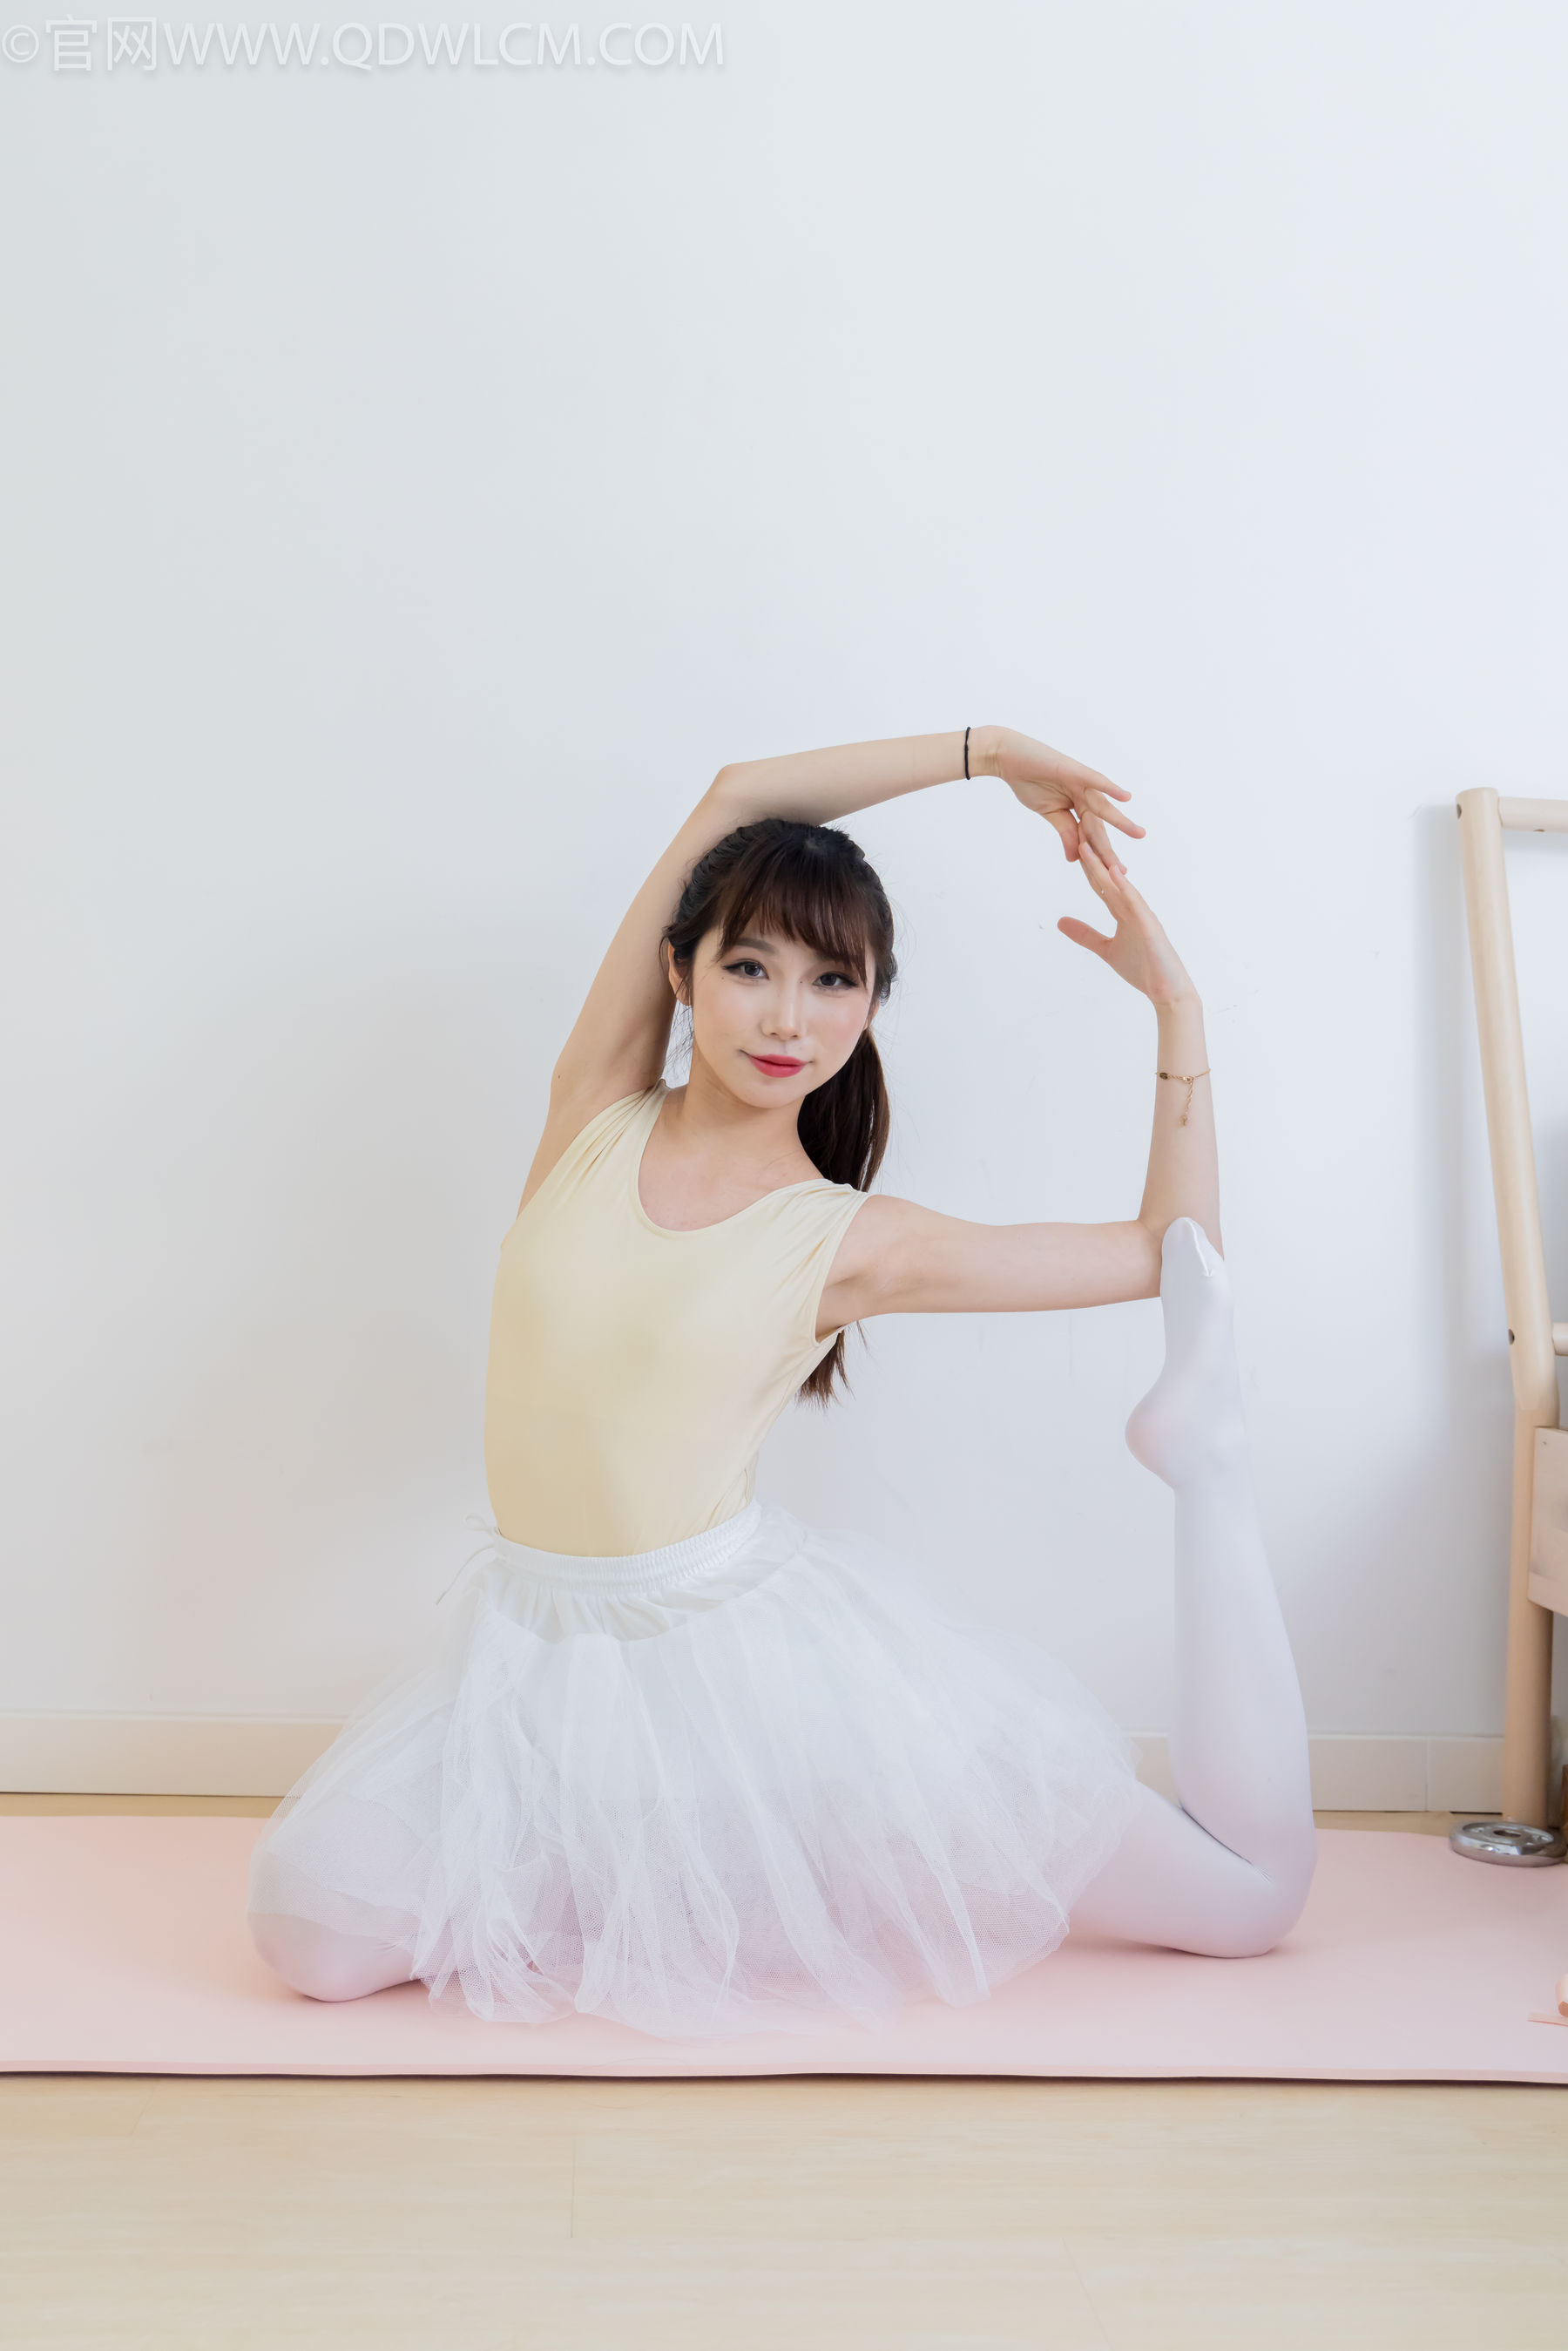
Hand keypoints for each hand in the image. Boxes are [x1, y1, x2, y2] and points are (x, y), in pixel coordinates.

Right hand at [990, 728, 1144, 870]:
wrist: (1008, 758)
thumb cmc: (1028, 781)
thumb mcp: (1049, 813)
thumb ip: (1065, 832)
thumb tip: (1076, 858)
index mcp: (1077, 807)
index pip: (1089, 837)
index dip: (1097, 857)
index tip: (1107, 878)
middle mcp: (1083, 795)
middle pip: (1098, 827)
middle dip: (1108, 850)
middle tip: (1122, 871)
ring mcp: (1080, 783)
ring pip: (1102, 807)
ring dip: (1120, 821)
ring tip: (1138, 834)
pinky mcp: (1074, 771)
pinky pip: (1095, 780)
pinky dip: (1110, 788)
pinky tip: (1125, 797)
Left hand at [1057, 841, 1195, 1006]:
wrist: (1167, 990)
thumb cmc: (1142, 969)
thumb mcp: (1105, 950)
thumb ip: (1085, 935)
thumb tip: (1060, 922)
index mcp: (1122, 911)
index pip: (1099, 883)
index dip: (1086, 864)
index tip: (1072, 843)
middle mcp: (1132, 907)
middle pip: (1107, 877)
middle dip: (1092, 855)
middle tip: (1076, 829)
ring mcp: (1142, 914)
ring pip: (1118, 884)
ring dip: (1102, 864)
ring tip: (1086, 844)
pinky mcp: (1149, 926)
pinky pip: (1135, 903)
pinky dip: (1124, 887)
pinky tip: (1113, 872)